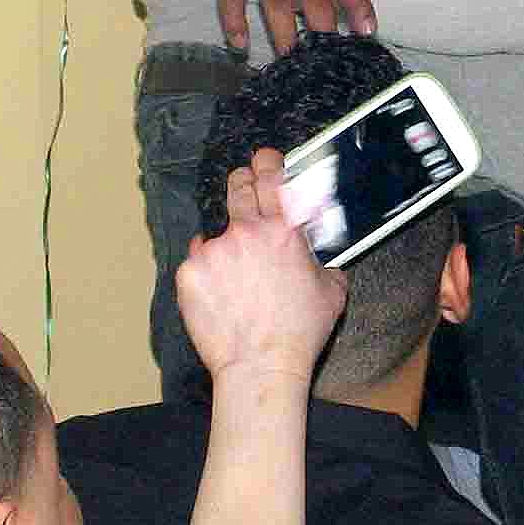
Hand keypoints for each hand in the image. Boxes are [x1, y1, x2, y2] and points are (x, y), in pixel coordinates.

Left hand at [175, 150, 344, 386]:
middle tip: (244, 188)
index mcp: (284, 231)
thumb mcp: (332, 291)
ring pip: (216, 230)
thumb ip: (324, 263)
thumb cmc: (298, 333)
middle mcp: (247, 232)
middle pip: (237, 187)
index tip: (264, 159)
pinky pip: (197, 259)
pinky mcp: (191, 272)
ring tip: (236, 271)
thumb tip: (320, 258)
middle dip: (241, 182)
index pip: (273, 177)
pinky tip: (221, 290)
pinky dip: (207, 269)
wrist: (260, 365)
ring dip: (226, 242)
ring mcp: (214, 250)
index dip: (267, 161)